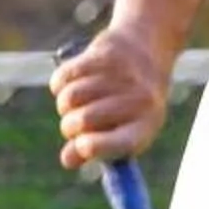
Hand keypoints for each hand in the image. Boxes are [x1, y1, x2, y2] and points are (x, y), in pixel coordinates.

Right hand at [53, 27, 170, 169]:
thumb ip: (97, 148)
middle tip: (75, 122)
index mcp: (146, 126)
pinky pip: (64, 77)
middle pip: (84, 121)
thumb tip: (68, 160)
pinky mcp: (106, 55)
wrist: (147, 48)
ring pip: (70, 98)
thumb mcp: (124, 128)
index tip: (81, 146)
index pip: (120, 145)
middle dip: (70, 127)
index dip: (93, 148)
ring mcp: (124, 76)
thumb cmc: (130, 101)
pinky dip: (61, 83)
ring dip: (65, 104)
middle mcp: (141, 101)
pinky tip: (75, 80)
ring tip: (78, 101)